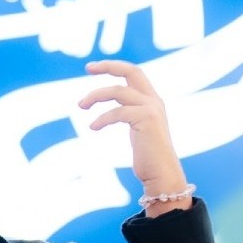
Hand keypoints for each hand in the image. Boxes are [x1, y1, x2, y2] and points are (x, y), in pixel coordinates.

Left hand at [79, 59, 189, 215]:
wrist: (162, 176)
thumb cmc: (148, 158)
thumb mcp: (139, 129)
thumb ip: (131, 115)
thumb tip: (117, 110)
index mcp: (152, 100)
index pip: (134, 73)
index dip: (113, 67)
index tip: (91, 68)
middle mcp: (154, 100)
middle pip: (131, 71)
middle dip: (108, 66)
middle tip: (87, 68)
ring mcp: (152, 109)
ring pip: (118, 91)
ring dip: (96, 95)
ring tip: (80, 106)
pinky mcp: (147, 119)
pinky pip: (117, 112)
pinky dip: (102, 119)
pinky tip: (93, 127)